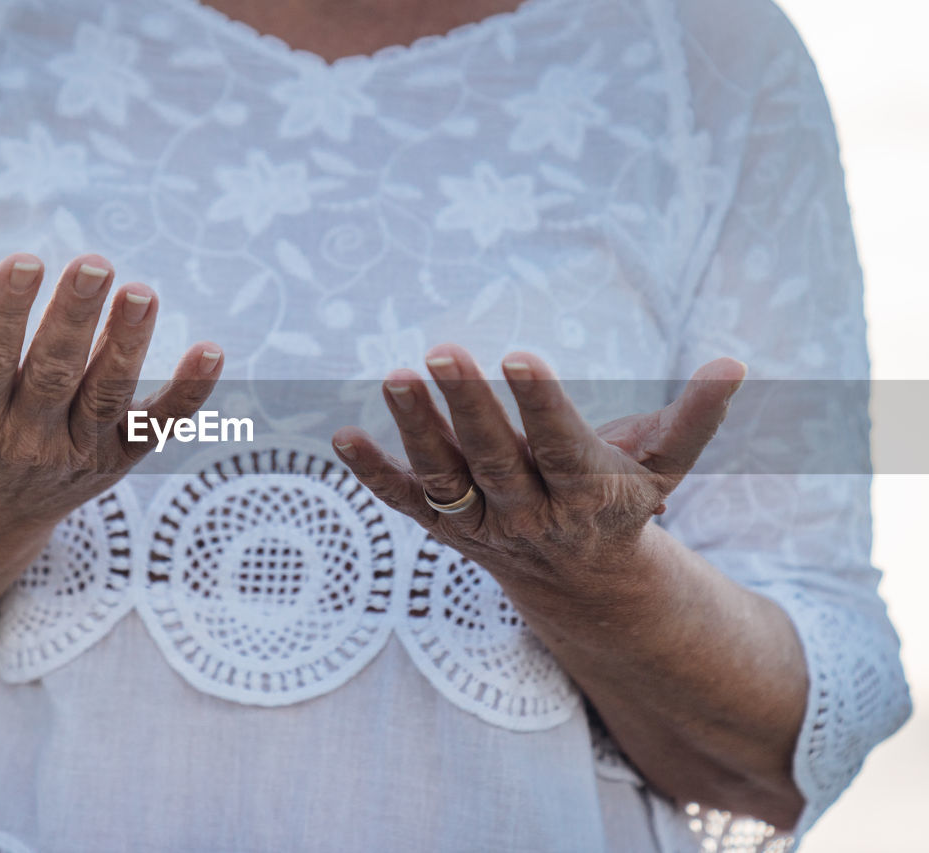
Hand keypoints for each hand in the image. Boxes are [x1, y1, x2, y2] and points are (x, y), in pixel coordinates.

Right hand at [0, 252, 223, 544]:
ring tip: (144, 291)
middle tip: (95, 262)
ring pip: (108, 396)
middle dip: (74, 319)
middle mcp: (25, 439)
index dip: (5, 312)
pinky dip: (189, 393)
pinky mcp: (121, 458)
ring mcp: (78, 452)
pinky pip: (161, 425)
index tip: (24, 259)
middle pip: (54, 374)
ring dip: (130, 347)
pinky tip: (214, 350)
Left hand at [331, 344, 745, 596]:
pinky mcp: (445, 527)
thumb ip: (695, 418)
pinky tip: (341, 436)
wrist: (579, 582)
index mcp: (588, 492)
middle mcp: (531, 513)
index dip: (540, 404)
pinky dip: (374, 475)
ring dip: (416, 431)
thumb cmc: (620, 503)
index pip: (562, 445)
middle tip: (441, 352)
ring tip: (392, 375)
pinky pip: (406, 502)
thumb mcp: (662, 467)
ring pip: (446, 479)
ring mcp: (483, 524)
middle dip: (468, 407)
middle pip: (496, 459)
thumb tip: (736, 362)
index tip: (517, 356)